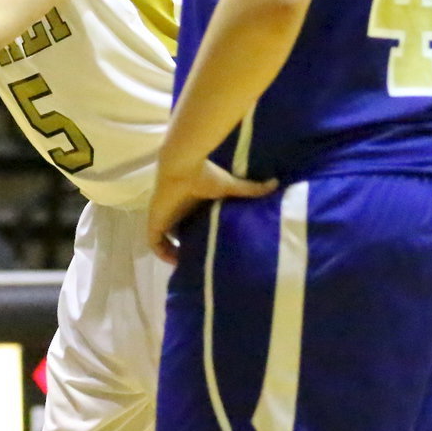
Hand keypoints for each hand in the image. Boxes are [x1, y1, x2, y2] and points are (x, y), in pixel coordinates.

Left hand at [147, 158, 277, 263]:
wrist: (183, 165)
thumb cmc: (205, 174)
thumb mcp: (230, 186)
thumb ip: (251, 188)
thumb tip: (276, 184)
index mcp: (190, 203)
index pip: (190, 222)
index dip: (196, 235)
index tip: (208, 246)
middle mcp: (176, 211)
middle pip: (177, 232)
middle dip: (185, 246)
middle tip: (199, 260)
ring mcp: (164, 216)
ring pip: (164, 240)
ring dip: (172, 252)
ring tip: (188, 265)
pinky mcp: (156, 221)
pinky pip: (155, 243)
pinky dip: (162, 253)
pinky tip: (175, 262)